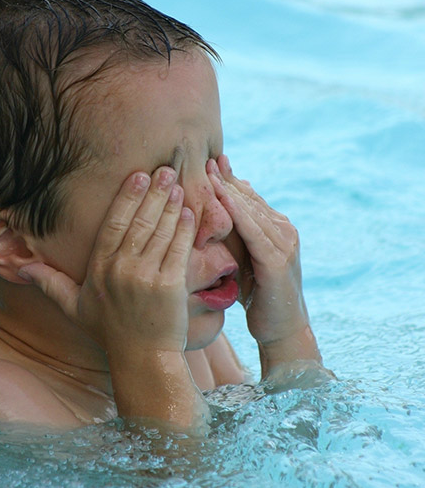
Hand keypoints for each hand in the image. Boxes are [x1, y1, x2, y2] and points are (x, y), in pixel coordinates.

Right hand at [18, 167, 195, 357]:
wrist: (142, 359)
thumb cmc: (109, 331)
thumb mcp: (73, 307)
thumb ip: (48, 283)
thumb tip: (20, 267)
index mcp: (98, 269)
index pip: (113, 225)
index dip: (127, 197)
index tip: (138, 176)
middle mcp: (120, 270)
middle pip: (138, 222)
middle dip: (153, 193)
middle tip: (165, 169)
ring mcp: (146, 278)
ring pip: (159, 232)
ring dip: (170, 205)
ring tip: (178, 184)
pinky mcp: (170, 287)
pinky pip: (178, 250)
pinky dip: (184, 229)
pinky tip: (189, 212)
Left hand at [207, 155, 310, 348]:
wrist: (282, 330)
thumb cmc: (257, 296)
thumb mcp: (242, 259)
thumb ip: (232, 236)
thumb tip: (207, 215)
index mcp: (275, 227)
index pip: (247, 197)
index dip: (227, 178)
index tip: (206, 160)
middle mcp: (284, 229)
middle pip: (248, 198)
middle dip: (225, 178)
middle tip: (203, 157)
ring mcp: (284, 243)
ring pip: (251, 209)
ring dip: (228, 189)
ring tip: (207, 170)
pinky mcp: (278, 259)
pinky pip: (254, 231)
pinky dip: (237, 213)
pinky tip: (222, 199)